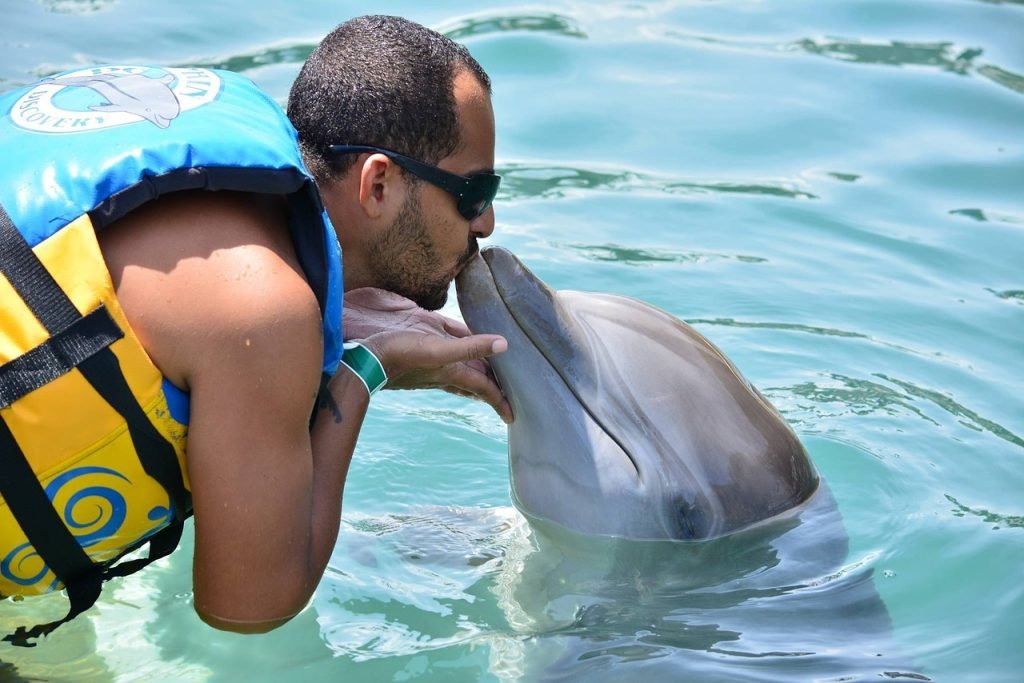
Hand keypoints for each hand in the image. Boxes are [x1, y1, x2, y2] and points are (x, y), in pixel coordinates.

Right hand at [342, 288, 512, 422]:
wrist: (367, 359)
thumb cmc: (401, 355)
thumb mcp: (438, 348)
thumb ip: (470, 347)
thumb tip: (504, 344)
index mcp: (453, 372)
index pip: (484, 388)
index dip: (500, 400)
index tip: (512, 417)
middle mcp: (445, 374)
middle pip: (475, 384)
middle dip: (492, 391)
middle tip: (510, 397)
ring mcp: (433, 370)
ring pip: (462, 376)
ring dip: (477, 380)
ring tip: (490, 383)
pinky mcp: (422, 361)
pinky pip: (448, 364)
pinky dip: (460, 364)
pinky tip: (458, 362)